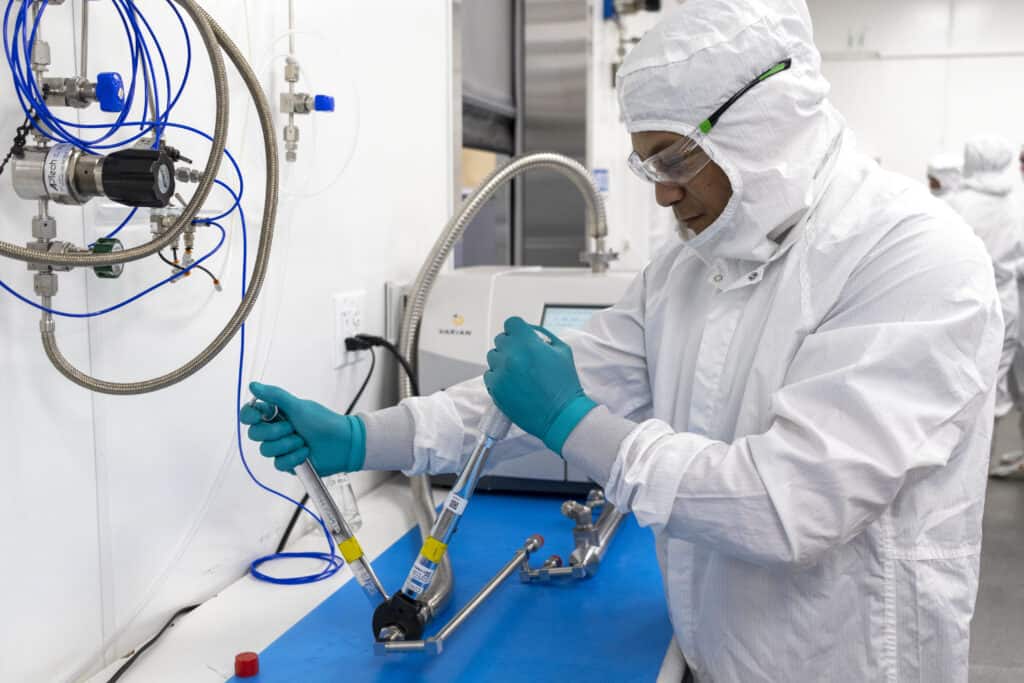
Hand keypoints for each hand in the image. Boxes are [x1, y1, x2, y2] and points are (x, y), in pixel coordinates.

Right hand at [239, 382, 365, 474]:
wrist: (343, 443)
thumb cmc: (323, 422)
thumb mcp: (298, 406)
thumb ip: (275, 395)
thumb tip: (253, 385)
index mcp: (275, 414)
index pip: (249, 415)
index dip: (249, 416)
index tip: (259, 416)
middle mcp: (274, 430)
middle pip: (254, 434)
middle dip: (275, 432)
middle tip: (293, 428)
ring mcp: (280, 448)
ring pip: (265, 450)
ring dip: (287, 445)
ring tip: (303, 441)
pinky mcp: (287, 463)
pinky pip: (278, 463)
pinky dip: (294, 457)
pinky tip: (306, 452)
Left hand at [483, 317, 596, 453]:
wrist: (561, 415)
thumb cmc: (564, 384)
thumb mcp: (562, 350)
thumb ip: (544, 336)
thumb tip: (529, 331)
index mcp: (528, 343)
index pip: (511, 323)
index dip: (517, 330)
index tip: (521, 337)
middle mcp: (511, 356)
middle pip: (500, 339)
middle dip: (511, 345)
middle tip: (522, 357)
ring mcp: (501, 372)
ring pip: (492, 356)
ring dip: (502, 361)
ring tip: (517, 372)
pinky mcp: (495, 389)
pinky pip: (489, 375)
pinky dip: (498, 377)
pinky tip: (512, 383)